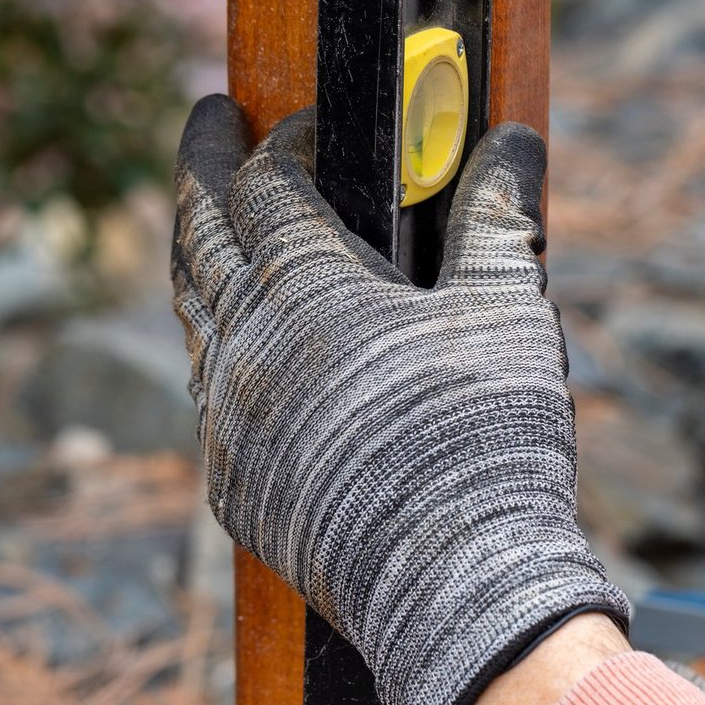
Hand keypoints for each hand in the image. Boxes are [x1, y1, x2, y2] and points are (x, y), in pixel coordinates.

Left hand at [170, 96, 629, 704]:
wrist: (453, 584)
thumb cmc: (484, 438)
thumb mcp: (505, 312)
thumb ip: (497, 221)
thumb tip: (513, 144)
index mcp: (307, 288)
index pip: (267, 185)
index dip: (285, 142)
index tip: (309, 124)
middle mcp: (247, 342)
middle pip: (199, 232)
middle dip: (201, 165)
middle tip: (208, 119)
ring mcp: (227, 415)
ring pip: (191, 311)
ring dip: (198, 254)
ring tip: (211, 225)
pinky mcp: (231, 478)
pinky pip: (203, 389)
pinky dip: (213, 341)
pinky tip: (237, 344)